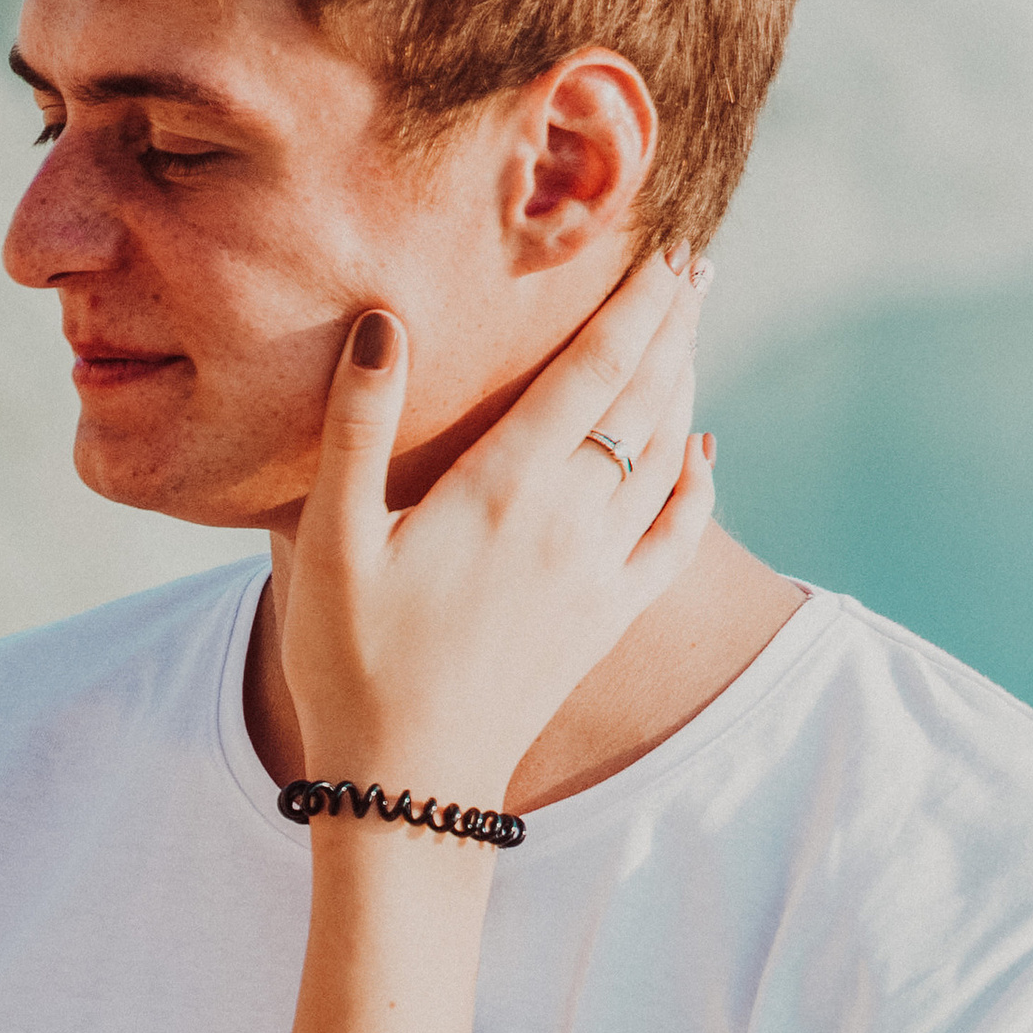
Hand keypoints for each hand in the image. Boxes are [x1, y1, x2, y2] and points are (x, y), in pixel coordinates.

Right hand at [282, 246, 713, 798]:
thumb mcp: (331, 542)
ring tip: (690, 335)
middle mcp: (570, 521)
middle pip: (644, 400)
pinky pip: (679, 538)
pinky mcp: (607, 619)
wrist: (409, 784)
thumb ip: (358, 427)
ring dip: (686, 387)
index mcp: (504, 488)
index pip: (592, 369)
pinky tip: (700, 452)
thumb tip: (386, 322)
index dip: (634, 303)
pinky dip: (698, 485)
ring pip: (668, 457)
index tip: (664, 247)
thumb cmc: (352, 663)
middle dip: (672, 327)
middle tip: (693, 267)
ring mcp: (599, 573)